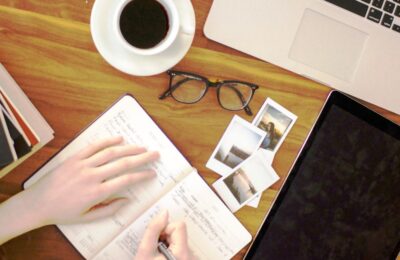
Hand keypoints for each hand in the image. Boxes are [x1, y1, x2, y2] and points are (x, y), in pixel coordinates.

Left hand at [24, 136, 158, 224]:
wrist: (37, 204)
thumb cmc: (63, 212)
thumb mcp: (88, 217)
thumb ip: (110, 209)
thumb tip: (127, 200)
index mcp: (97, 193)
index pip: (126, 180)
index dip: (142, 175)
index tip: (152, 173)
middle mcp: (92, 176)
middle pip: (123, 163)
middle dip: (142, 158)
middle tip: (155, 154)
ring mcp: (82, 165)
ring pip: (111, 152)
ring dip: (129, 148)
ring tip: (142, 146)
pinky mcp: (74, 158)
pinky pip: (93, 146)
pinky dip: (107, 141)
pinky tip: (119, 138)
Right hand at [136, 210, 193, 259]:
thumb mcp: (144, 251)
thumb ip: (153, 230)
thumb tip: (164, 213)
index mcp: (182, 254)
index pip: (179, 226)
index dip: (165, 230)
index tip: (158, 240)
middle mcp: (191, 257)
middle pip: (180, 233)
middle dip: (166, 239)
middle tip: (157, 251)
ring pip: (180, 241)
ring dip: (169, 246)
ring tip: (159, 258)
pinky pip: (183, 249)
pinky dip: (173, 252)